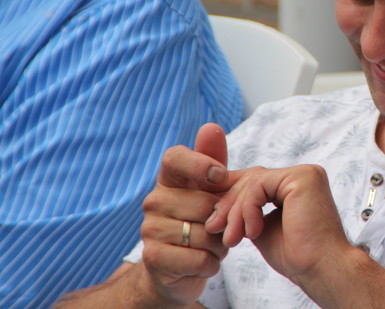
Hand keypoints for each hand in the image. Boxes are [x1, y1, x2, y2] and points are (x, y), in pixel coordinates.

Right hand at [138, 123, 231, 305]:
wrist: (178, 267)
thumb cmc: (200, 219)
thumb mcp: (211, 188)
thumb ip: (213, 158)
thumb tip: (211, 127)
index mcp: (169, 179)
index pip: (174, 157)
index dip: (199, 164)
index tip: (221, 176)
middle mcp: (154, 200)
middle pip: (204, 204)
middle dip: (225, 220)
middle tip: (223, 226)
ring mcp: (150, 229)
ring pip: (205, 234)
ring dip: (219, 244)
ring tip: (214, 245)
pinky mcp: (153, 258)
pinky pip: (197, 258)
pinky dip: (210, 263)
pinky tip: (205, 261)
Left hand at [205, 164, 351, 287]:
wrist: (319, 269)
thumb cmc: (296, 255)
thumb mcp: (261, 227)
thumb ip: (246, 210)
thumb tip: (216, 202)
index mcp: (295, 184)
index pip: (255, 181)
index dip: (230, 197)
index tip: (213, 221)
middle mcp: (302, 174)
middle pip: (252, 178)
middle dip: (229, 204)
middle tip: (215, 228)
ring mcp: (304, 173)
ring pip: (253, 181)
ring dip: (235, 211)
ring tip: (232, 238)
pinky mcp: (302, 178)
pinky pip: (260, 185)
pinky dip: (248, 209)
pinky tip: (252, 232)